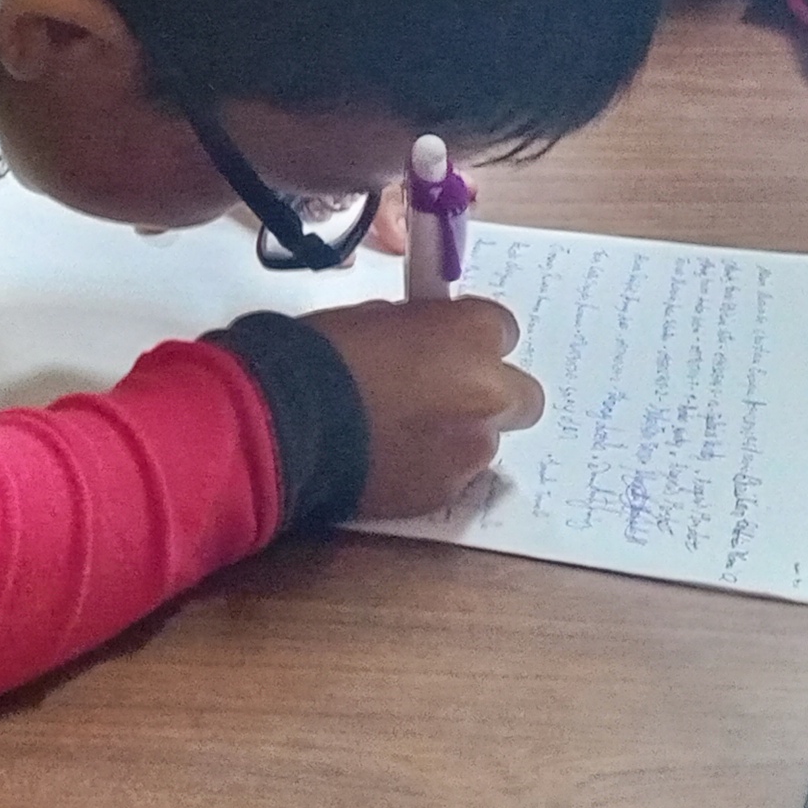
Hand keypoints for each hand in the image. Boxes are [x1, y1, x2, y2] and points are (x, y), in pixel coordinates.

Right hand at [301, 297, 542, 517]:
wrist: (285, 422)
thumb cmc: (320, 354)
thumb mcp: (373, 316)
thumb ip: (418, 329)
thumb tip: (423, 344)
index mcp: (473, 334)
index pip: (501, 329)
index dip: (468, 340)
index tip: (443, 347)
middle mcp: (489, 392)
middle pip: (522, 395)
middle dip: (490, 393)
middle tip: (445, 395)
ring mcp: (472, 448)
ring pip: (486, 439)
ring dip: (459, 434)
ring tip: (405, 435)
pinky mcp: (446, 491)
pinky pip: (454, 474)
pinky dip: (431, 467)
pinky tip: (391, 460)